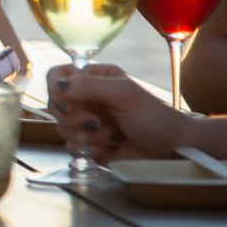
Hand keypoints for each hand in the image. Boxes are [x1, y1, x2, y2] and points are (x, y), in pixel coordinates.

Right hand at [46, 64, 193, 161]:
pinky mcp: (88, 145)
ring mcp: (85, 123)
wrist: (172, 150)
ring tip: (114, 135)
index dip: (56, 90)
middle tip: (97, 122)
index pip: (56, 77)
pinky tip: (111, 147)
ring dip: (88, 136)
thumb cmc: (154, 116)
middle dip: (74, 117)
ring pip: (62, 128)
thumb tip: (58, 88)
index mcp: (93, 79)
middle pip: (54, 105)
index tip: (68, 102)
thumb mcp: (124, 93)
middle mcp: (85, 99)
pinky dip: (90, 150)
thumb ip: (90, 85)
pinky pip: (71, 148)